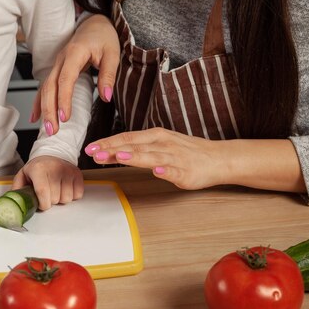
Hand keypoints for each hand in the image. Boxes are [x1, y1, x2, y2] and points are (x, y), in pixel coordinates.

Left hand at [12, 156, 83, 210]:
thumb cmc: (37, 168)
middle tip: (47, 193)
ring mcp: (68, 171)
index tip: (41, 204)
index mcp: (39, 169)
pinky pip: (77, 195)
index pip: (43, 192)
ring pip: (67, 199)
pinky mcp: (77, 174)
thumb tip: (13, 203)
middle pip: (55, 199)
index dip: (43, 203)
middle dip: (50, 201)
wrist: (53, 154)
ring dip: (61, 199)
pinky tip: (64, 188)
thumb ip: (17, 189)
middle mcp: (55, 168)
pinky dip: (71, 195)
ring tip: (56, 190)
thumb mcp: (23, 175)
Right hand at [31, 14, 119, 133]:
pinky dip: (39, 102)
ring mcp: (56, 64)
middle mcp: (61, 59)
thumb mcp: (112, 54)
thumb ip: (109, 75)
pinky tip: (36, 117)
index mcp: (75, 53)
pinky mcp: (56, 69)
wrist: (95, 24)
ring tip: (48, 129)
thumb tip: (106, 96)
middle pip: (50, 86)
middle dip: (49, 109)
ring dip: (44, 109)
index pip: (66, 79)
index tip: (65, 116)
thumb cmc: (104, 37)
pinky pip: (45, 87)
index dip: (64, 99)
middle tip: (53, 130)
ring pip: (45, 88)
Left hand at [84, 128, 228, 189]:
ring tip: (118, 156)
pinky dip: (166, 171)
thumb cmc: (186, 152)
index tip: (90, 148)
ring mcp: (175, 157)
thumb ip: (138, 149)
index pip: (127, 138)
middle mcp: (163, 144)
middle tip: (94, 153)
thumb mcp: (160, 146)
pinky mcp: (187, 171)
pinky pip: (175, 171)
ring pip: (151, 156)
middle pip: (134, 146)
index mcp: (156, 136)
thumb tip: (112, 152)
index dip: (108, 142)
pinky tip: (157, 171)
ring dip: (134, 156)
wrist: (218, 158)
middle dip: (113, 149)